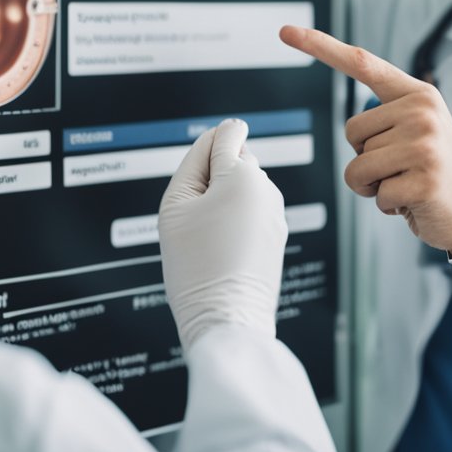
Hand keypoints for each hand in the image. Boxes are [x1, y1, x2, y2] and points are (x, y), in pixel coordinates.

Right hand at [158, 119, 288, 350]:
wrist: (225, 318)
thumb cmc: (196, 267)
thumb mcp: (175, 205)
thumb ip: (193, 162)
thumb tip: (215, 140)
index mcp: (242, 176)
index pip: (227, 133)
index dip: (205, 148)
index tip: (197, 174)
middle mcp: (266, 190)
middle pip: (235, 160)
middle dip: (214, 176)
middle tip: (194, 215)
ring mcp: (275, 213)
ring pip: (244, 188)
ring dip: (226, 200)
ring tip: (207, 237)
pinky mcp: (277, 235)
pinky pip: (252, 213)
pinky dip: (237, 222)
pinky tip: (222, 249)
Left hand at [279, 25, 451, 252]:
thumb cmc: (432, 171)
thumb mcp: (417, 130)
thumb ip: (387, 115)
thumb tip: (356, 126)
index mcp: (418, 95)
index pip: (363, 63)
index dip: (321, 46)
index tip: (285, 31)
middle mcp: (423, 112)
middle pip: (352, 132)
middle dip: (365, 158)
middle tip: (400, 168)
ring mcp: (425, 145)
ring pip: (357, 166)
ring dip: (372, 185)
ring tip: (405, 184)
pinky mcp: (425, 179)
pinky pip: (376, 193)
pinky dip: (387, 205)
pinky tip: (413, 201)